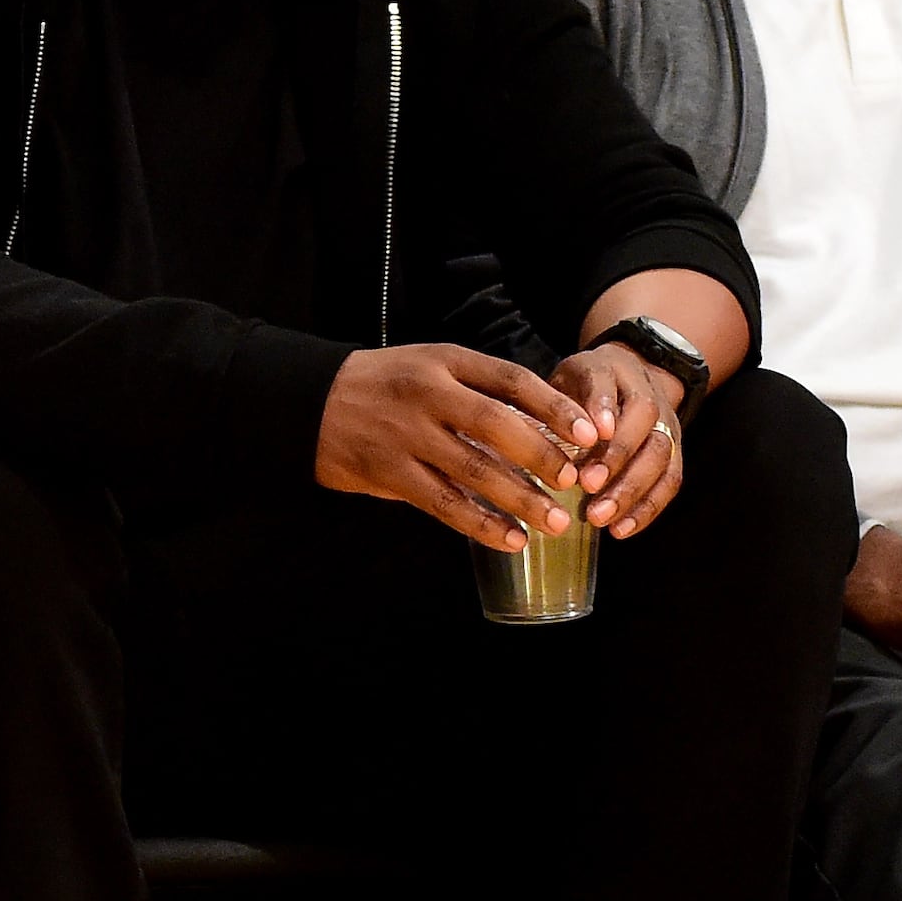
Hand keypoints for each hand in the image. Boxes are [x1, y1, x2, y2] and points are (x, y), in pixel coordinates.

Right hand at [316, 343, 593, 545]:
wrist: (312, 400)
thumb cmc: (387, 385)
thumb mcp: (432, 366)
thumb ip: (480, 390)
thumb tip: (547, 425)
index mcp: (446, 361)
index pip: (511, 380)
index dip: (554, 407)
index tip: (589, 432)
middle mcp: (428, 393)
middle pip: (497, 425)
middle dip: (542, 456)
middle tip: (574, 481)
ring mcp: (407, 434)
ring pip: (473, 471)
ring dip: (520, 499)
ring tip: (555, 522)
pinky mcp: (389, 472)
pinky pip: (444, 503)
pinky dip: (481, 524)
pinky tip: (511, 539)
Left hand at [548, 342, 683, 536]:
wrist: (629, 378)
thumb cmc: (581, 389)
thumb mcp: (560, 384)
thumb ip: (551, 410)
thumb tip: (527, 443)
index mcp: (609, 368)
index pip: (606, 382)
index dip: (601, 408)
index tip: (590, 434)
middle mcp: (645, 391)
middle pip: (643, 419)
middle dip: (617, 457)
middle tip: (588, 485)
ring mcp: (666, 421)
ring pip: (661, 453)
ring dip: (630, 489)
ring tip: (599, 516)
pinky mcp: (675, 450)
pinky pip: (670, 481)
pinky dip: (646, 508)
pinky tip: (620, 530)